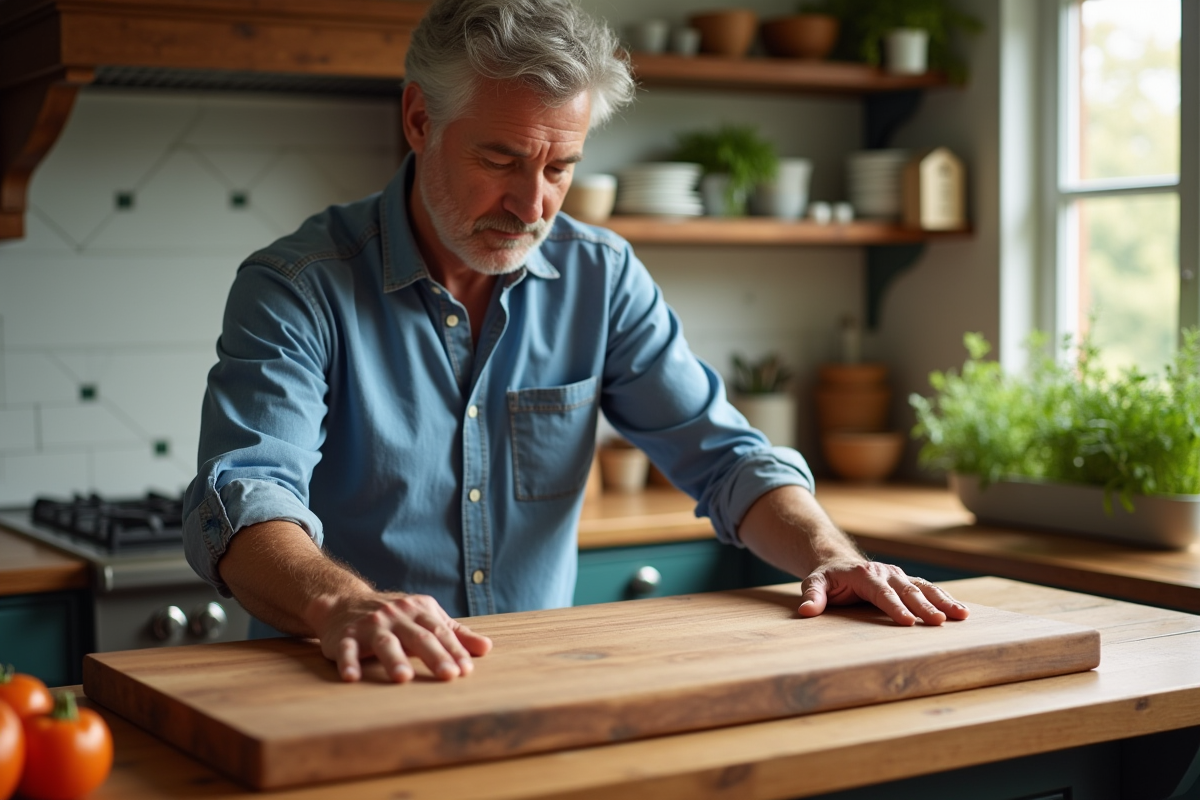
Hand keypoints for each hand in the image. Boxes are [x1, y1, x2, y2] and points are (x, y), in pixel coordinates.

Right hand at [306, 592, 492, 682]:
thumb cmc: (395, 617)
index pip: (441, 632)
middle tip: (448, 675)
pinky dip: (348, 662)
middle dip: (435, 656)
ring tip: (404, 678)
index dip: (454, 650)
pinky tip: (352, 677)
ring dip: (393, 660)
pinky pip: (346, 650)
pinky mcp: (344, 637)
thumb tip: (487, 648)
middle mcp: (396, 615)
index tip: (466, 670)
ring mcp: (369, 625)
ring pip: (385, 642)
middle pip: (418, 637)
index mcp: (419, 610)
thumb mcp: (425, 618)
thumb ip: (455, 634)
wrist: (344, 603)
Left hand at [797, 559, 970, 625]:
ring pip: (923, 588)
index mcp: (865, 575)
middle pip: (907, 591)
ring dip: (942, 601)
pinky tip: (962, 612)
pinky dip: (945, 598)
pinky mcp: (907, 581)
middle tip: (939, 621)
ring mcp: (899, 576)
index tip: (906, 621)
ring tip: (961, 615)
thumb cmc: (826, 578)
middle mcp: (886, 573)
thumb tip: (806, 612)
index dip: (893, 606)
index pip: (881, 593)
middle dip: (924, 606)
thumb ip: (812, 596)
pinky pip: (928, 589)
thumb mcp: (814, 583)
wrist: (838, 562)